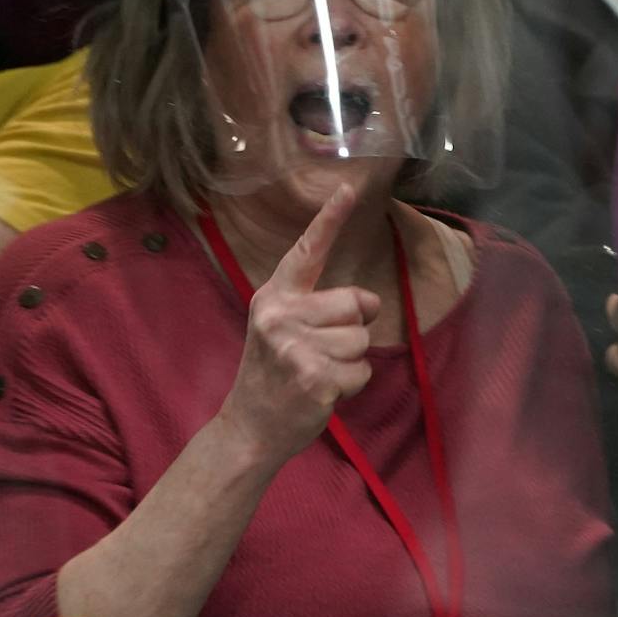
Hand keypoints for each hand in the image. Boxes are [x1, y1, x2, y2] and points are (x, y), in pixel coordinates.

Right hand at [217, 186, 381, 468]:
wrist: (249, 428)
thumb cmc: (273, 375)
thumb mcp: (278, 329)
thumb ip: (313, 307)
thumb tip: (367, 302)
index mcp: (274, 297)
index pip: (306, 251)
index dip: (329, 219)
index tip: (348, 188)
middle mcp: (281, 315)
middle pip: (356, 302)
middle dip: (354, 329)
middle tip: (323, 351)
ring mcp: (295, 347)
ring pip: (362, 339)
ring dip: (352, 362)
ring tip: (319, 373)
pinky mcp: (313, 377)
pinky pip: (361, 371)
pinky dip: (352, 386)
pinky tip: (323, 393)